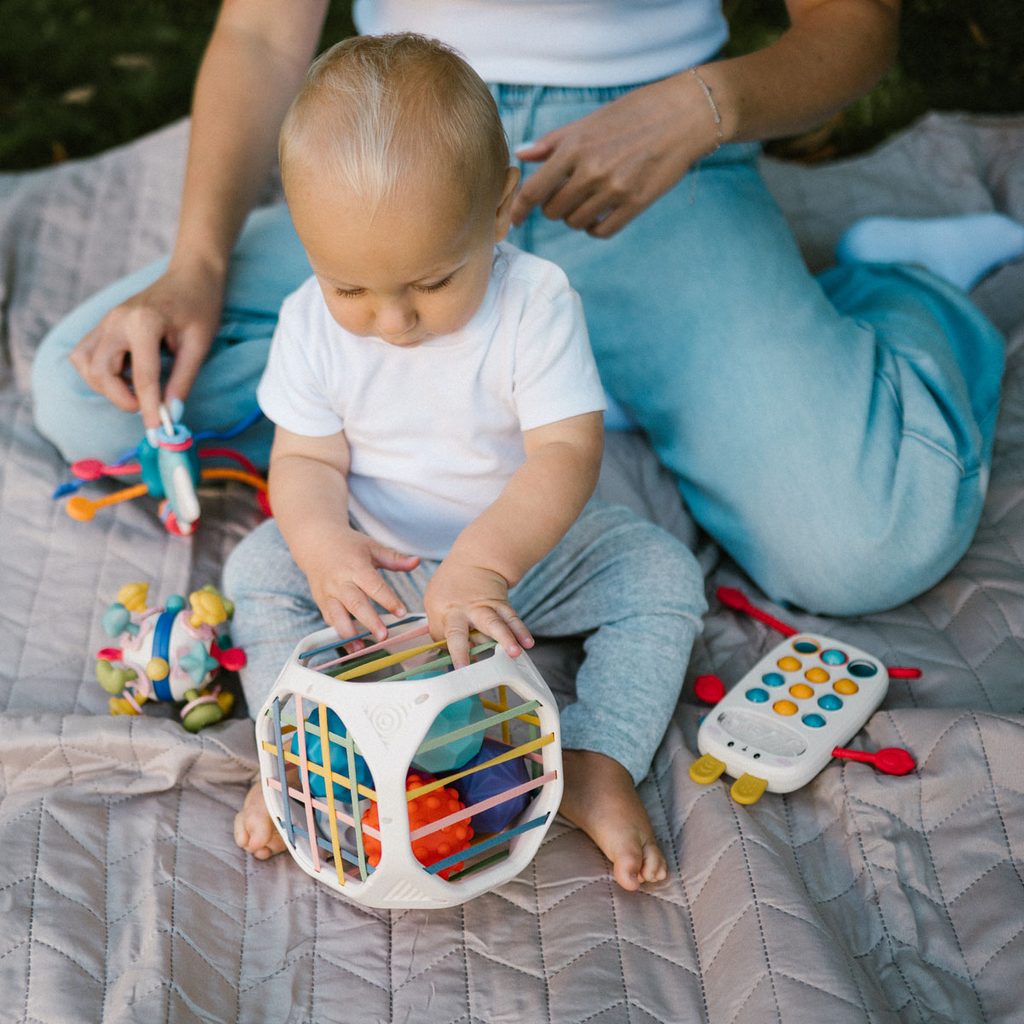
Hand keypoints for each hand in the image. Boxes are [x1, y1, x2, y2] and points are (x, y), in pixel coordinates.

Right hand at [68, 259, 224, 426]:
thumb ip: (183, 380)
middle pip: (101, 372)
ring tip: (136, 388)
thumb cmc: (200, 306)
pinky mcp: (102, 325)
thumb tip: (173, 414)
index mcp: (144, 323)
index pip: (142, 377)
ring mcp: (105, 321)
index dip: (149, 409)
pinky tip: (124, 374)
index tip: (156, 432)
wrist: (190, 275)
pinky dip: (99, 372)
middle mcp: (116, 321)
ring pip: (86, 365)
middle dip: (121, 397)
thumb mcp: (199, 345)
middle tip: (147, 405)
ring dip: (106, 386)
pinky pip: (84, 355)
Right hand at [306, 531, 419, 645]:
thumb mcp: (372, 547)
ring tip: (362, 648)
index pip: (374, 585)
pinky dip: (340, 635)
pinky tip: (352, 647)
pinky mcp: (321, 602)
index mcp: (356, 566)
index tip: (401, 612)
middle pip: (355, 603)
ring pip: (337, 615)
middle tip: (383, 635)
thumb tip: (417, 562)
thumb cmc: (349, 546)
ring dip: (349, 633)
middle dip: (369, 621)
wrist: (315, 542)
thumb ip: (395, 558)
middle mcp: (340, 581)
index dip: (388, 600)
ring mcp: (328, 593)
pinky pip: (330, 621)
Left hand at [424, 558, 533, 668]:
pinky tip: (528, 642)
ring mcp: (483, 607)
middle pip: (461, 630)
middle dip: (464, 648)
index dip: (446, 652)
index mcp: (442, 611)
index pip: (441, 635)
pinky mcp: (500, 605)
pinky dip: (521, 631)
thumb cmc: (452, 585)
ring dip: (505, 639)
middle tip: (467, 666)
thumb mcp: (435, 602)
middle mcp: (461, 611)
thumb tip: (448, 657)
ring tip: (514, 652)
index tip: (453, 670)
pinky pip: (512, 619)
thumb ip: (440, 629)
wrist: (476, 560)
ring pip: (494, 623)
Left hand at [511, 73, 716, 237]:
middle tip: (566, 196)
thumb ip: (553, 142)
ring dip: (575, 217)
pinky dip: (594, 228)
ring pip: (576, 223)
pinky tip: (599, 216)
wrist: (682, 115)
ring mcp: (614, 189)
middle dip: (554, 207)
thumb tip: (522, 155)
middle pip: (553, 211)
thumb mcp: (589, 121)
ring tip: (587, 202)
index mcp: (575, 147)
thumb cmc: (633, 114)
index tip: (515, 219)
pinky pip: (602, 232)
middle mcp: (591, 171)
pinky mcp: (635, 204)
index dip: (518, 209)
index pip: (534, 189)